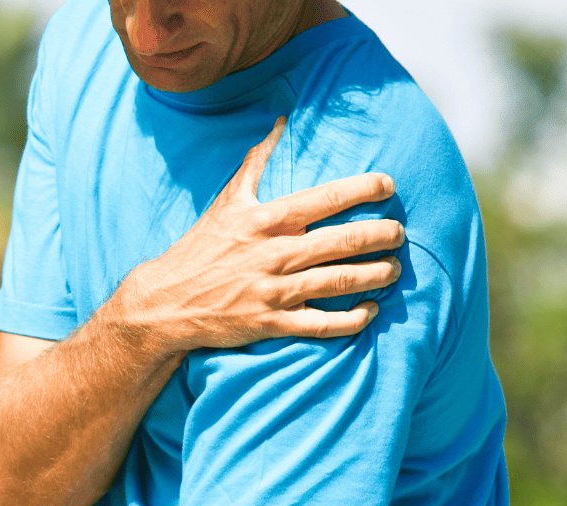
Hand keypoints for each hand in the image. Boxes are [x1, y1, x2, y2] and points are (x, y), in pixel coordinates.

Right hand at [110, 115, 404, 351]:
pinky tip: (369, 311)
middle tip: (399, 233)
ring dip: (374, 275)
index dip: (365, 189)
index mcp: (266, 219)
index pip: (327, 198)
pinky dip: (351, 319)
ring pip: (339, 281)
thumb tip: (280, 121)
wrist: (166, 301)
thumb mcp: (227, 200)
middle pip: (343, 241)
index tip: (390, 185)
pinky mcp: (270, 323)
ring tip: (394, 269)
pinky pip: (321, 324)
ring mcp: (273, 291)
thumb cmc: (201, 248)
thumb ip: (257, 161)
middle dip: (380, 236)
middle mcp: (273, 253)